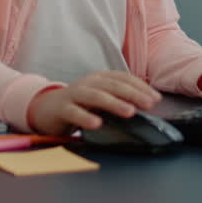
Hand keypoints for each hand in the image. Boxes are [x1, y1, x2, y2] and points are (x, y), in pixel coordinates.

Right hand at [26, 70, 161, 135]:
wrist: (45, 108)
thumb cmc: (79, 104)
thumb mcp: (100, 98)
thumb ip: (118, 99)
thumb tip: (146, 106)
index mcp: (100, 78)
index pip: (123, 78)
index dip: (140, 87)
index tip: (156, 98)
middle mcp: (88, 83)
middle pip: (113, 86)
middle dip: (133, 94)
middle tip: (149, 104)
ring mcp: (74, 94)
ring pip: (95, 96)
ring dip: (114, 103)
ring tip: (129, 112)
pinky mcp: (61, 109)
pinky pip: (74, 112)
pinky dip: (85, 117)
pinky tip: (97, 124)